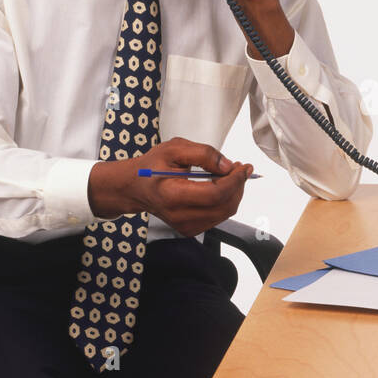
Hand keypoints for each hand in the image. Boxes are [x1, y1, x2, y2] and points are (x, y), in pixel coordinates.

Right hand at [89, 137, 253, 237]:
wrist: (135, 187)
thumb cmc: (151, 167)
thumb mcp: (174, 149)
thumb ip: (203, 154)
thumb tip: (227, 166)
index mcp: (173, 195)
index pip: (215, 194)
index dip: (234, 180)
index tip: (243, 167)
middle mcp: (180, 216)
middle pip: (224, 206)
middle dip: (238, 185)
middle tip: (240, 168)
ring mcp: (185, 226)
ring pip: (225, 213)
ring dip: (234, 193)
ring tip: (231, 175)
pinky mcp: (190, 229)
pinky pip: (218, 217)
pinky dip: (225, 201)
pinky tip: (221, 187)